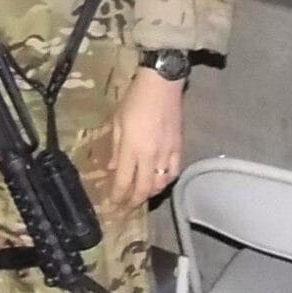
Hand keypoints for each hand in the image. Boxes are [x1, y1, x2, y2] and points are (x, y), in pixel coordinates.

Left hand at [95, 69, 185, 211]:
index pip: (124, 182)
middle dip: (133, 202)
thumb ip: (115, 148)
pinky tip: (159, 182)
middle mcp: (150, 156)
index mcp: (132, 149)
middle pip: (143, 189)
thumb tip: (112, 168)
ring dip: (149, 193)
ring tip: (140, 195)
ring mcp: (167, 153)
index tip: (112, 206)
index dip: (118, 197)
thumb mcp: (117, 121)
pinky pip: (173, 172)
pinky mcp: (179, 147)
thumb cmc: (134, 99)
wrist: (162, 84)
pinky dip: (166, 182)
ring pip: (160, 184)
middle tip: (126, 208)